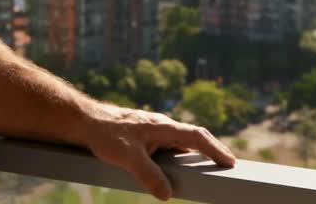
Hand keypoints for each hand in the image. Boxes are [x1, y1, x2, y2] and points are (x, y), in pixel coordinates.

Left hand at [78, 103, 235, 200]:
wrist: (85, 121)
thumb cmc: (106, 134)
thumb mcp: (129, 159)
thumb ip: (149, 176)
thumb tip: (167, 194)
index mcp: (164, 127)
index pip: (197, 136)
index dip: (215, 149)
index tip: (230, 161)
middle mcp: (162, 126)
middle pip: (193, 137)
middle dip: (211, 151)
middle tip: (226, 164)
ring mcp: (153, 130)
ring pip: (179, 142)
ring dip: (193, 153)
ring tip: (205, 168)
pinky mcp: (144, 136)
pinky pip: (167, 146)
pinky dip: (177, 156)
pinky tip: (174, 167)